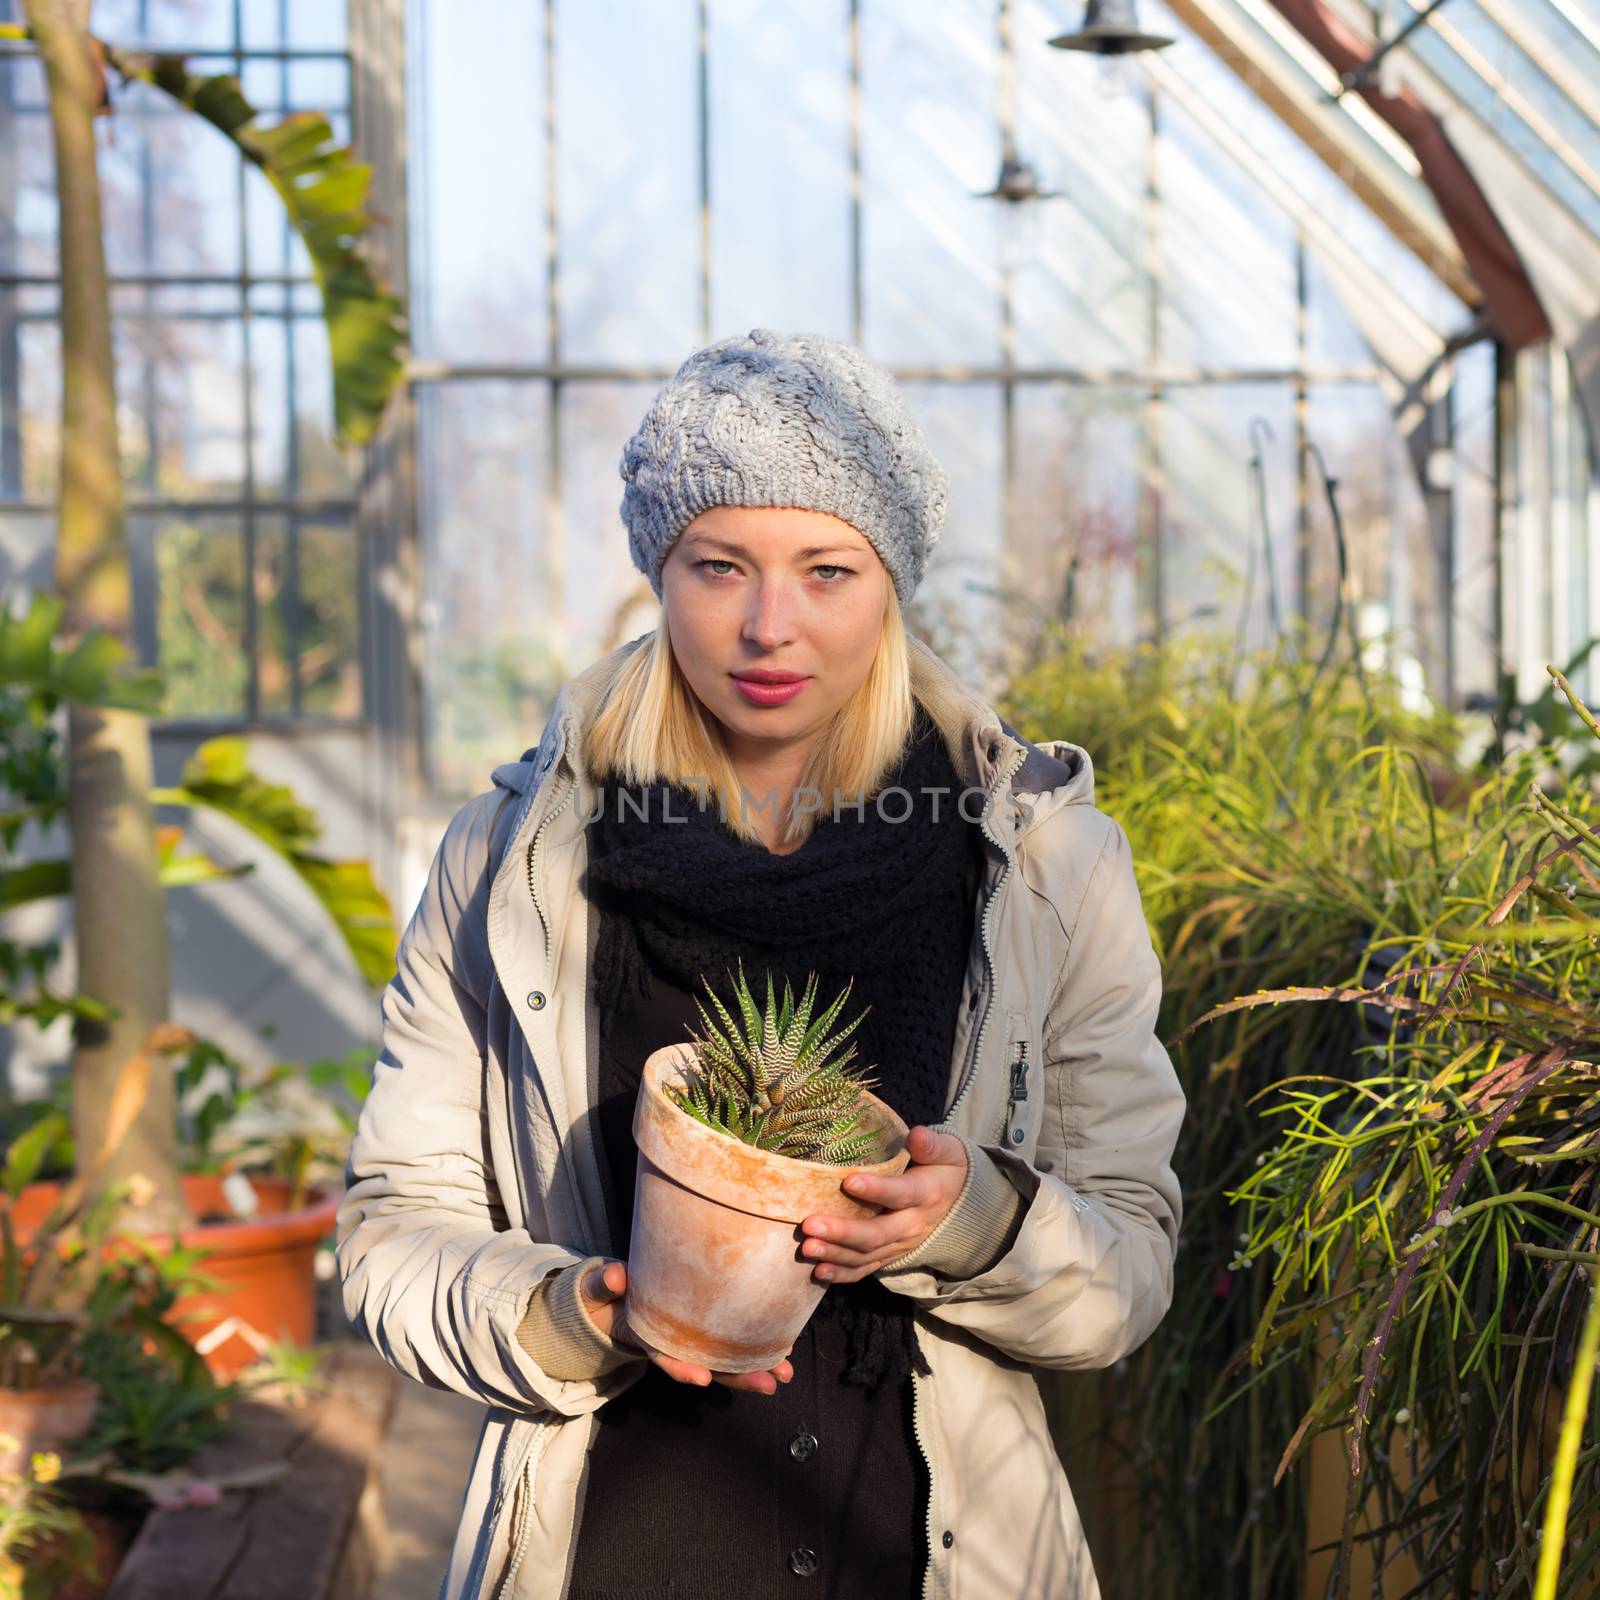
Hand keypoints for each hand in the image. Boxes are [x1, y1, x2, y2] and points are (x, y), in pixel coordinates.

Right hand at [578, 1260, 793, 1395]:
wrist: (616, 1294)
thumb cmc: (609, 1292)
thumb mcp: (601, 1289)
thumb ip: (606, 1283)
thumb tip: (614, 1276)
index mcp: (649, 1337)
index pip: (665, 1357)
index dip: (682, 1369)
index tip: (702, 1378)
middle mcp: (675, 1343)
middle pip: (708, 1366)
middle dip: (739, 1376)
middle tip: (770, 1383)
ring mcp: (694, 1338)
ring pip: (726, 1358)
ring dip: (756, 1367)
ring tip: (785, 1372)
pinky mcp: (708, 1327)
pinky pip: (732, 1340)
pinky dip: (756, 1346)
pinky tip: (783, 1348)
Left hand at [798, 1125, 968, 1284]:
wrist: (962, 1204)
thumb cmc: (945, 1169)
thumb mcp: (948, 1152)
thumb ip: (931, 1145)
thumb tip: (918, 1134)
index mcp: (926, 1194)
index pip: (901, 1194)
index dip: (876, 1190)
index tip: (848, 1181)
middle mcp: (912, 1225)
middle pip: (877, 1234)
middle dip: (842, 1232)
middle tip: (810, 1225)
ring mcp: (900, 1244)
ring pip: (866, 1255)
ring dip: (835, 1254)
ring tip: (807, 1248)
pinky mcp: (889, 1255)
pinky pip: (866, 1269)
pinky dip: (843, 1274)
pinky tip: (818, 1272)